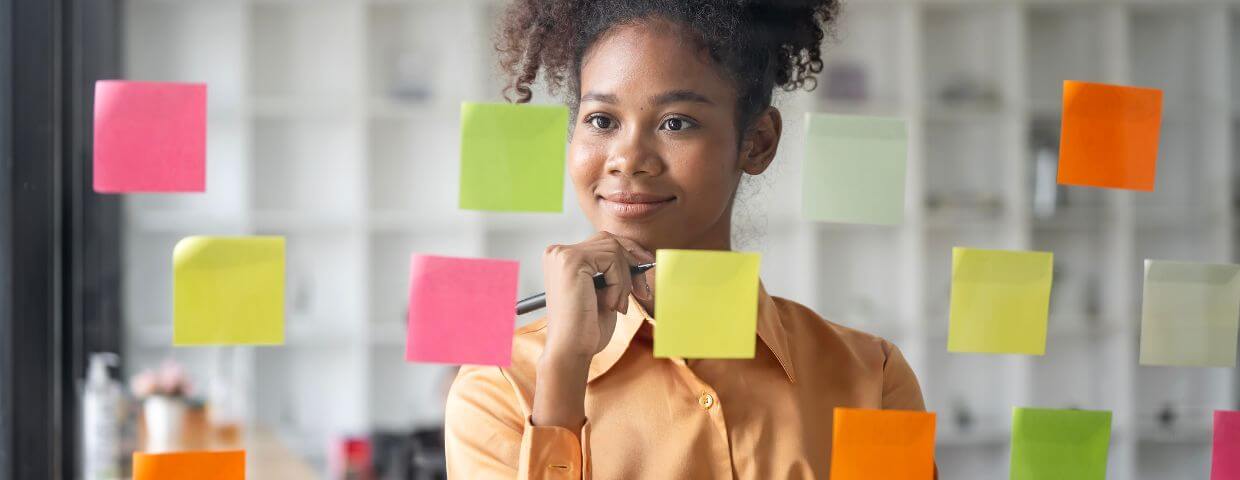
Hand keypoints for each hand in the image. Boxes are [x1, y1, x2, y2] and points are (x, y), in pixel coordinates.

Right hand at [540, 231, 654, 360]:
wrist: (571, 351)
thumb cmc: (587, 327)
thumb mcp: (605, 291)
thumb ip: (614, 269)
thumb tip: (642, 256)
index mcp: (562, 258)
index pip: (603, 242)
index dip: (629, 254)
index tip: (646, 269)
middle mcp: (558, 252)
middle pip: (610, 241)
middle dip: (632, 265)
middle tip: (642, 291)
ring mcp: (562, 254)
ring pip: (614, 250)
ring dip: (624, 281)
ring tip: (618, 306)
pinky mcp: (571, 260)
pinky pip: (612, 260)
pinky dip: (619, 284)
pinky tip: (610, 305)